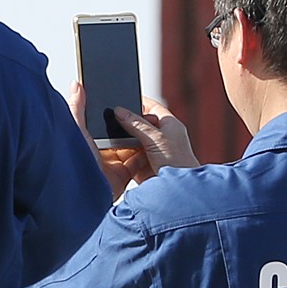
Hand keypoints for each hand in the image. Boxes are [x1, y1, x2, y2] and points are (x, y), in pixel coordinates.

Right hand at [76, 80, 195, 194]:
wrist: (177, 190)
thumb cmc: (178, 162)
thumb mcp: (155, 137)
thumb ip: (136, 123)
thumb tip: (119, 111)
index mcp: (169, 124)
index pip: (151, 106)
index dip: (137, 101)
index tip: (121, 97)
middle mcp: (160, 136)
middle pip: (137, 123)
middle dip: (124, 123)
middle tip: (108, 118)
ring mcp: (150, 150)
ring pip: (129, 140)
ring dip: (120, 140)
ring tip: (108, 137)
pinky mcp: (140, 164)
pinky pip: (126, 155)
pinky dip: (119, 154)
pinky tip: (111, 152)